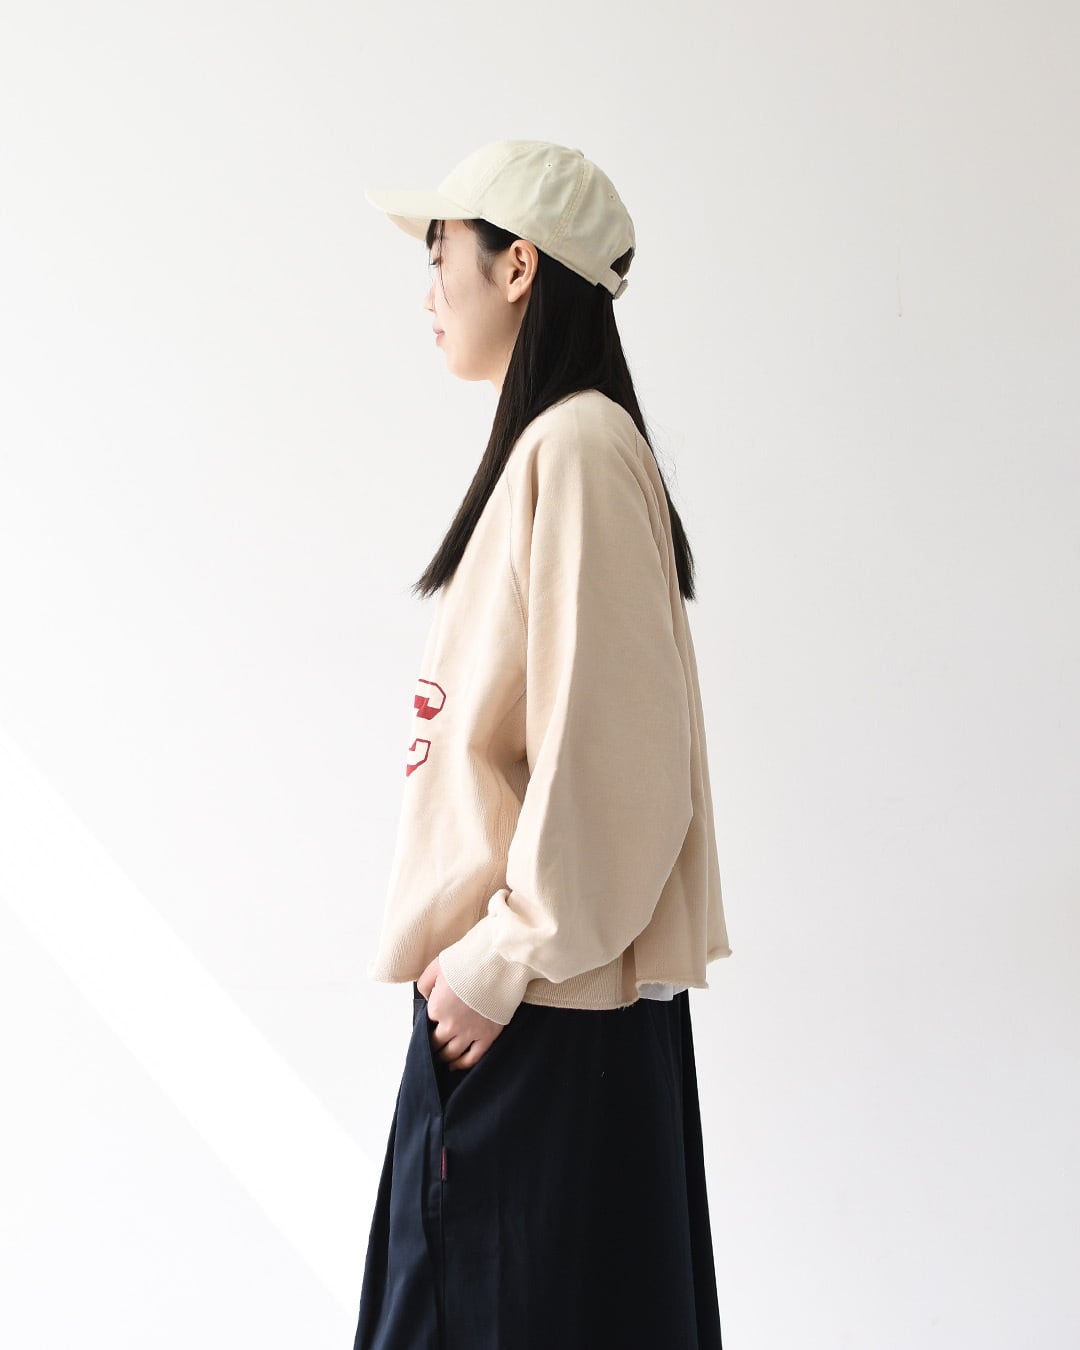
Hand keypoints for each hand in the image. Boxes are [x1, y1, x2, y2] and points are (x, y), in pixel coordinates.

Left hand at [417, 956, 505, 1070]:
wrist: (497, 962)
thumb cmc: (468, 961)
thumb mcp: (436, 967)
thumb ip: (425, 985)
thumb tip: (426, 998)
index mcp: (436, 1008)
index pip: (425, 1025)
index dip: (425, 1026)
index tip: (427, 1027)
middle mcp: (451, 1025)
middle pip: (436, 1044)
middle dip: (432, 1047)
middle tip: (431, 1049)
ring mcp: (470, 1032)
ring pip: (451, 1054)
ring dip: (444, 1058)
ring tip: (441, 1059)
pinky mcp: (488, 1035)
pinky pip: (473, 1057)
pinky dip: (463, 1064)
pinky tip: (456, 1065)